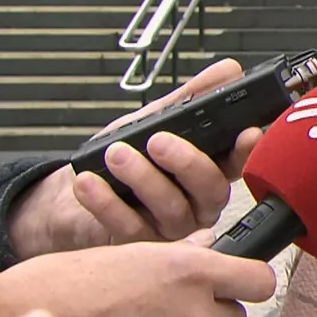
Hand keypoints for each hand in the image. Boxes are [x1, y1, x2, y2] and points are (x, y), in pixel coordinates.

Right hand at [0, 230, 276, 316]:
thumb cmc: (67, 282)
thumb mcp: (133, 250)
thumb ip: (182, 253)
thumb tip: (210, 245)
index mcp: (191, 271)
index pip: (259, 280)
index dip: (251, 279)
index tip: (243, 279)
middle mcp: (191, 312)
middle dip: (211, 311)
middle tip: (174, 303)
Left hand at [7, 58, 263, 258]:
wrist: (69, 198)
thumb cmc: (121, 157)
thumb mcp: (154, 120)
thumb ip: (191, 98)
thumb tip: (228, 70)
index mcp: (209, 170)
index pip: (239, 161)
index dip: (247, 150)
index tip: (246, 133)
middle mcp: (198, 203)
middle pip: (211, 189)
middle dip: (187, 162)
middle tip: (157, 140)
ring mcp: (172, 229)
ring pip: (173, 210)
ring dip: (142, 178)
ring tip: (115, 154)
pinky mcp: (141, 247)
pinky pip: (132, 229)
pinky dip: (108, 203)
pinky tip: (90, 181)